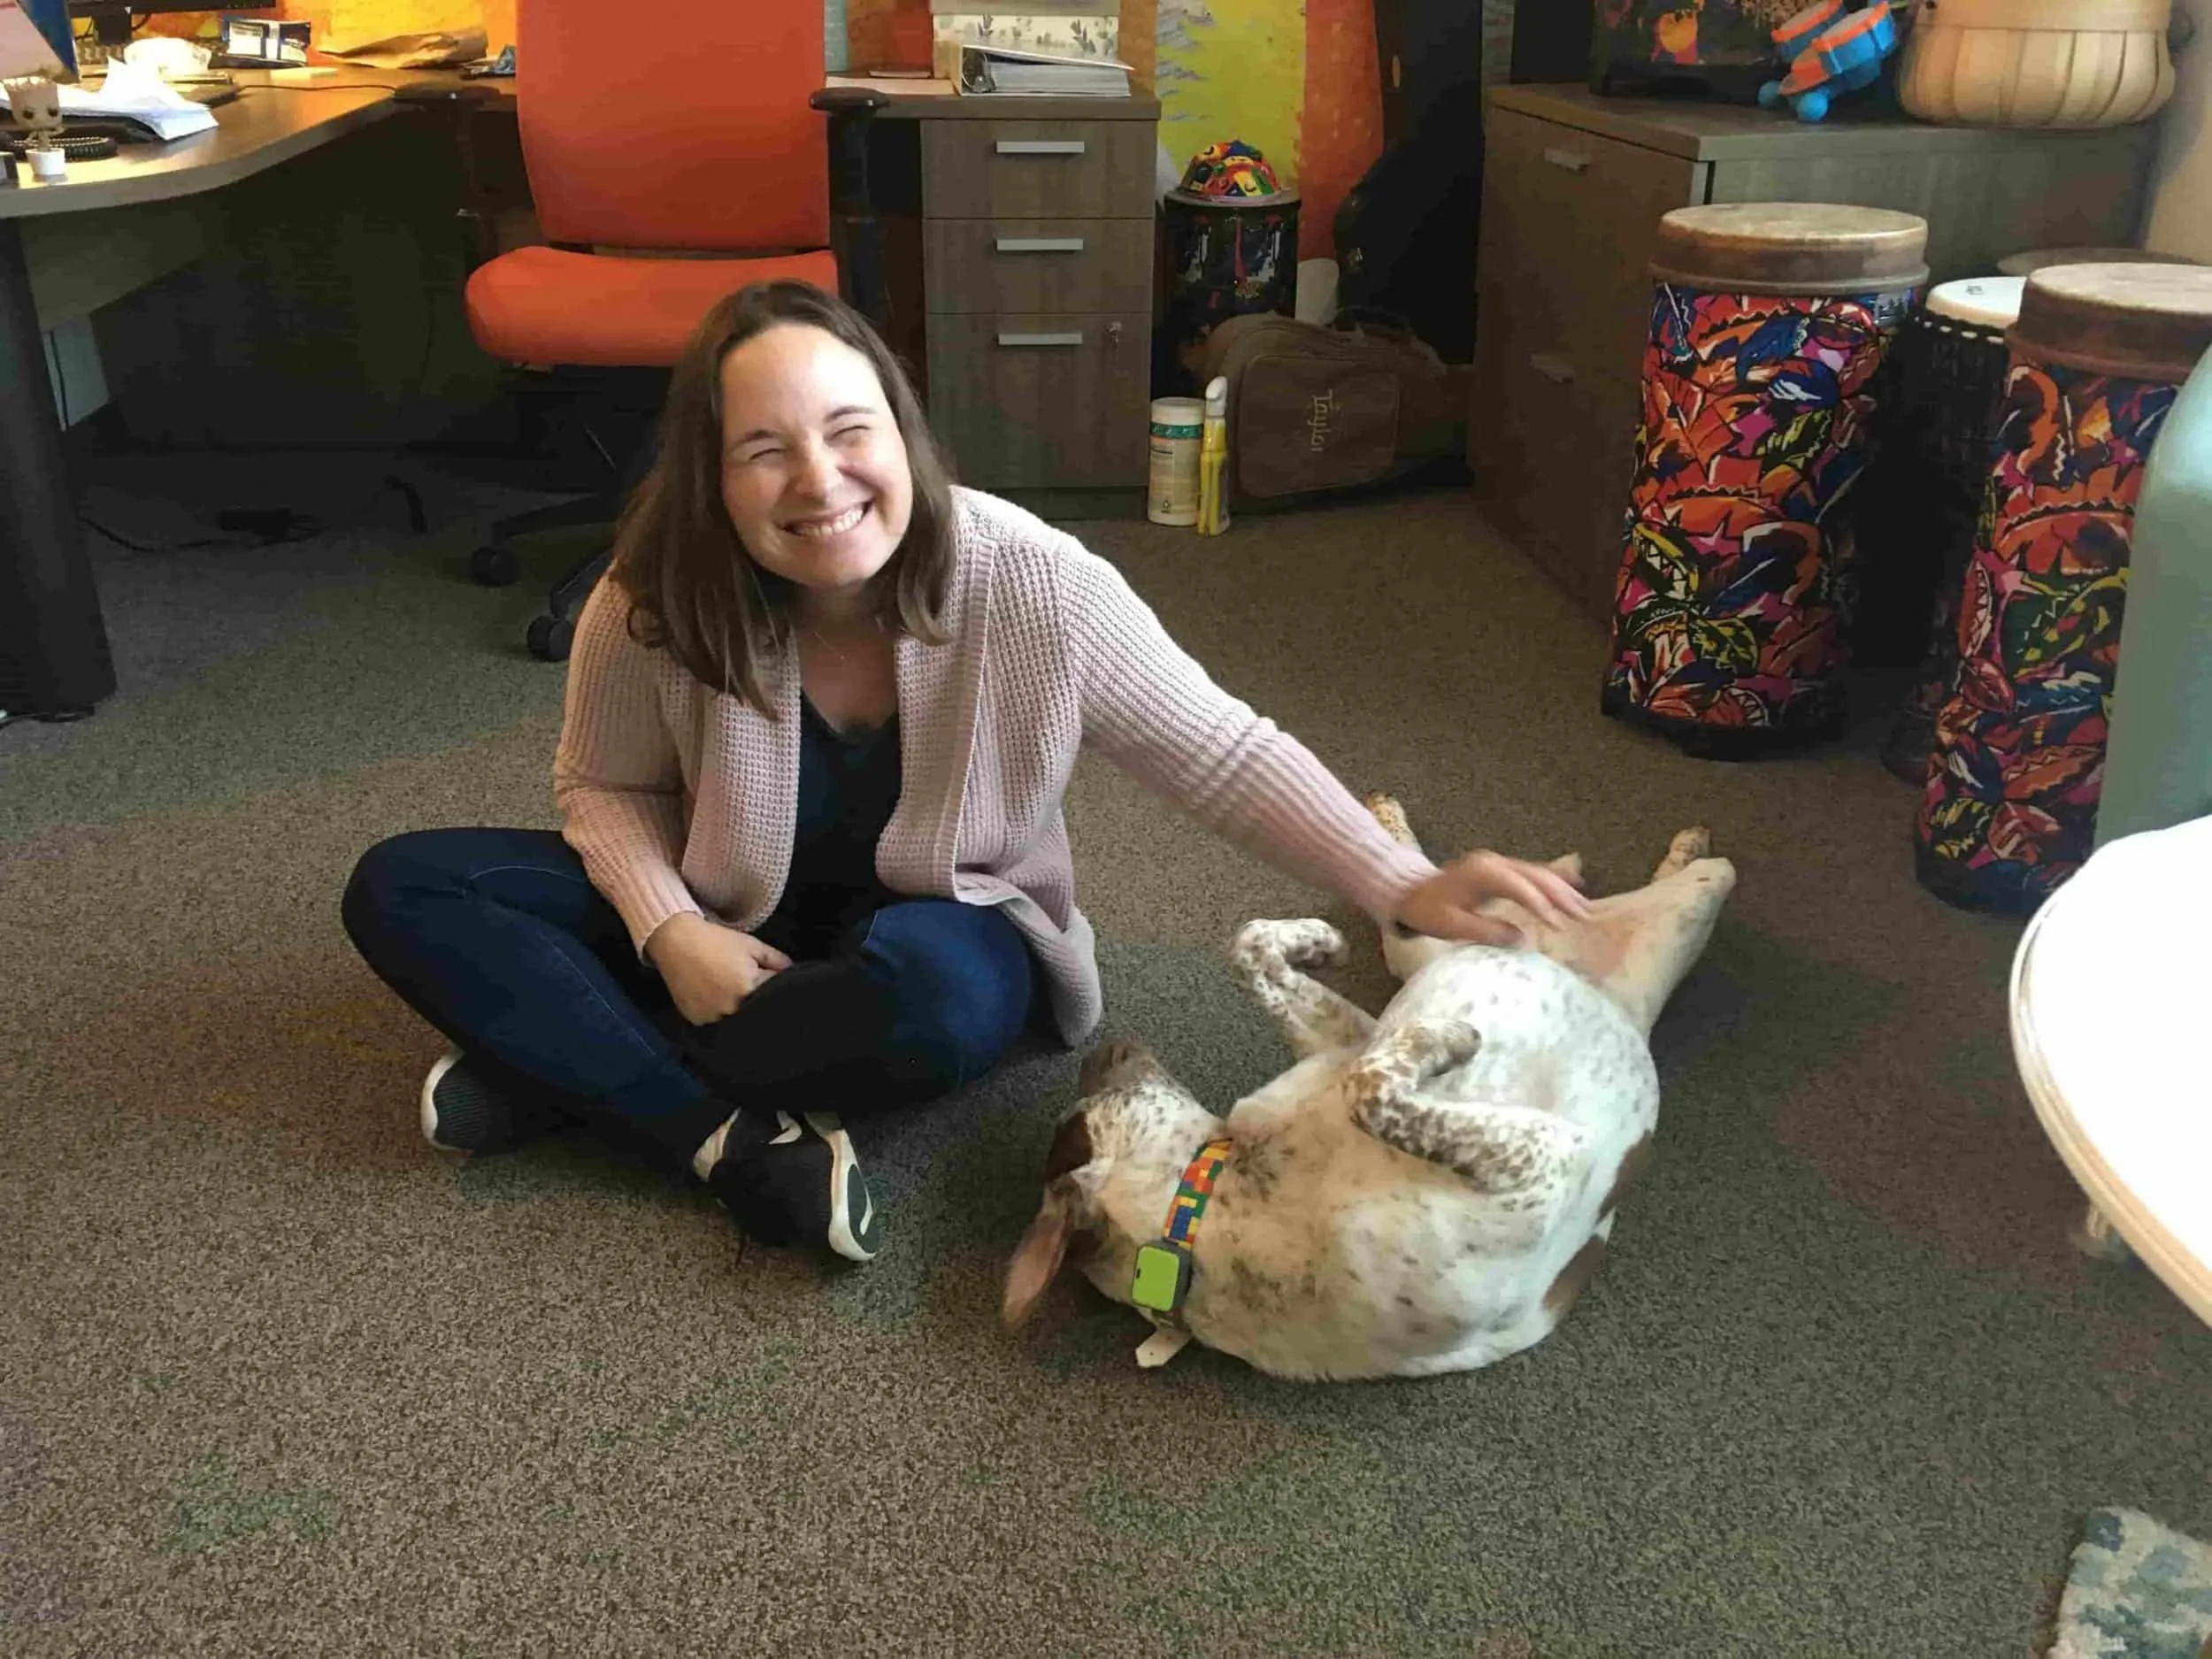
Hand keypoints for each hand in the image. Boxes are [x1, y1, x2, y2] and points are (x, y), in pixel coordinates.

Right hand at [644, 913, 791, 1024]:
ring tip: (727, 990)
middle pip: (756, 1008)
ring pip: (736, 1018)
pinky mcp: (697, 1020)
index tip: (772, 980)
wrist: (677, 942)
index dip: (776, 984)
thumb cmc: (717, 941)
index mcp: (749, 986)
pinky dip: (718, 1013)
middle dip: (758, 999)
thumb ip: (776, 959)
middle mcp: (732, 1006)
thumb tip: (793, 971)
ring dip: (737, 1008)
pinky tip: (714, 998)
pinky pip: (715, 1021)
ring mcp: (713, 1015)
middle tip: (747, 985)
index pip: (774, 990)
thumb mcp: (751, 945)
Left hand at [1394, 850, 1594, 948]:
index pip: (1519, 888)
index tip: (1559, 925)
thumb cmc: (1428, 910)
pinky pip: (1531, 872)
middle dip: (1562, 896)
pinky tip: (1574, 883)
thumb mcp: (1451, 925)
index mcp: (1482, 873)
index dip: (1541, 905)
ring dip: (1562, 890)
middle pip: (1536, 876)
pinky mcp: (1499, 869)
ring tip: (1584, 909)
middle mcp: (1493, 863)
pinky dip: (1552, 879)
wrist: (1410, 892)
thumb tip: (1521, 939)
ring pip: (1537, 873)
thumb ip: (1486, 930)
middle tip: (1584, 916)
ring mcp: (1497, 863)